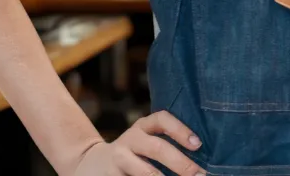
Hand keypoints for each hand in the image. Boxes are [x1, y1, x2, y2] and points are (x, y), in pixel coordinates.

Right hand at [71, 111, 204, 174]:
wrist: (91, 165)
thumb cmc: (131, 155)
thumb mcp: (143, 142)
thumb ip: (165, 144)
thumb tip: (199, 163)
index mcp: (142, 127)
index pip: (162, 119)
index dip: (181, 130)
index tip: (198, 144)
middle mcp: (130, 139)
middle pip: (157, 147)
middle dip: (181, 163)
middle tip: (199, 175)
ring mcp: (119, 158)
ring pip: (146, 171)